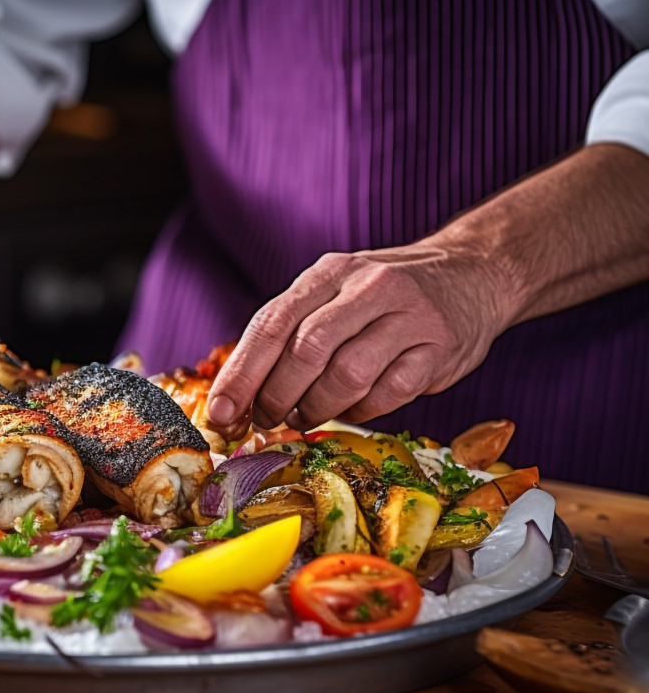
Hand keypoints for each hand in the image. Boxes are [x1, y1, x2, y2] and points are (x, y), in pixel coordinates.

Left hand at [206, 243, 516, 431]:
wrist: (472, 274)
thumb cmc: (381, 297)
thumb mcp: (332, 294)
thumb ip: (288, 334)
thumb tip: (235, 395)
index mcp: (329, 273)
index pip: (272, 324)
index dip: (242, 374)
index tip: (221, 412)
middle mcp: (369, 287)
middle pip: (306, 351)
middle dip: (277, 396)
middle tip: (267, 419)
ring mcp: (408, 316)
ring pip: (347, 376)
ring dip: (317, 408)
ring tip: (306, 415)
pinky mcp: (439, 348)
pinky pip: (389, 394)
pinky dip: (361, 410)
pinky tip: (352, 407)